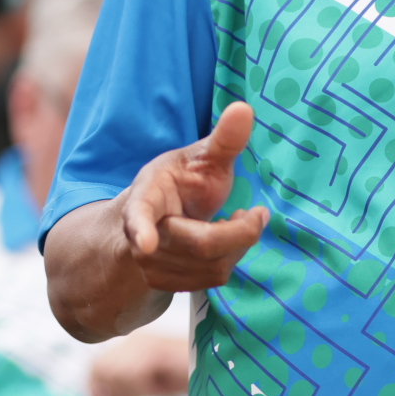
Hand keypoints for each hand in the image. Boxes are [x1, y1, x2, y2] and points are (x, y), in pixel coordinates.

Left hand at [89, 331, 191, 395]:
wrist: (219, 370)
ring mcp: (144, 341)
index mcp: (129, 345)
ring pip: (114, 371)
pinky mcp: (156, 348)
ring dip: (131, 387)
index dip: (95, 387)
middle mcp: (133, 338)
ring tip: (154, 386)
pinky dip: (141, 385)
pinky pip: (133, 373)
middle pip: (100, 368)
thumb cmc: (187, 377)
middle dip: (115, 388)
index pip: (94, 366)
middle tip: (142, 392)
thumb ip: (121, 394)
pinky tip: (158, 385)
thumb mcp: (148, 389)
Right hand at [119, 101, 267, 291]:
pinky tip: (226, 240)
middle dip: (239, 232)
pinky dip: (230, 257)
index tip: (145, 244)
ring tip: (237, 220)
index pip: (137, 214)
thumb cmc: (177, 186)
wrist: (153, 225)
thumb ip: (222, 140)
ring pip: (212, 265)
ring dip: (238, 244)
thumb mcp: (198, 158)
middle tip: (257, 213)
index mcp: (143, 198)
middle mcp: (142, 238)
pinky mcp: (166, 286)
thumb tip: (244, 109)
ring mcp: (151, 266)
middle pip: (200, 245)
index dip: (140, 229)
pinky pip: (212, 278)